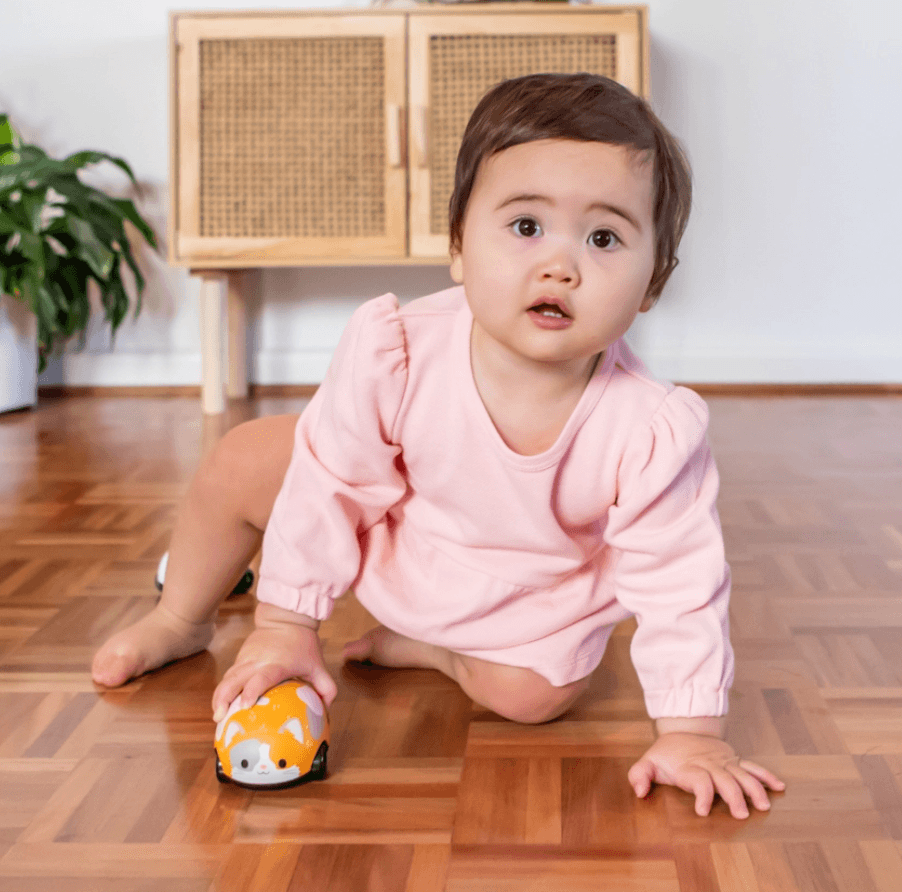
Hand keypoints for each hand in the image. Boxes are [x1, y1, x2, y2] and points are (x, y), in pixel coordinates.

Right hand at [211, 621, 336, 721]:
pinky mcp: (240, 656)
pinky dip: (223, 689)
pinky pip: (229, 674)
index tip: (244, 705)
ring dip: (219, 696)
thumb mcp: (318, 664)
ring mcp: (247, 658)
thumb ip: (326, 687)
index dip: (252, 690)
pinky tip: (221, 705)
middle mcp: (258, 660)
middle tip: (219, 717)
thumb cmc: (303, 643)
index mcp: (277, 664)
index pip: (262, 677)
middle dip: (224, 697)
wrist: (286, 617)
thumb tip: (327, 711)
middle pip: (235, 678)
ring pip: (228, 677)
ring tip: (216, 715)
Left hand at [628, 733, 784, 818]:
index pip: (698, 780)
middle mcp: (710, 764)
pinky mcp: (734, 760)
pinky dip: (766, 776)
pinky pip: (753, 767)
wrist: (683, 728)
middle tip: (741, 814)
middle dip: (733, 796)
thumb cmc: (667, 753)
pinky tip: (779, 787)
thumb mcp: (648, 762)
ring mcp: (724, 762)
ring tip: (764, 806)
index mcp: (690, 767)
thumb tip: (640, 791)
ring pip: (743, 774)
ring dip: (754, 789)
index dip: (702, 795)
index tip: (703, 811)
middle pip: (725, 779)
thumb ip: (639, 775)